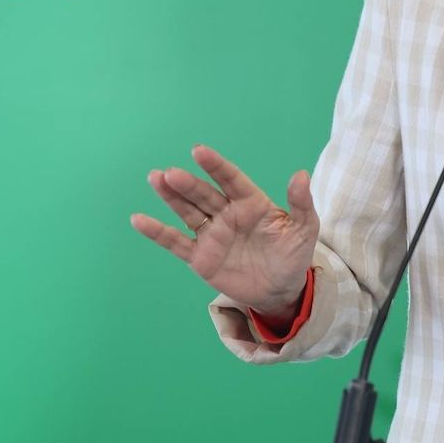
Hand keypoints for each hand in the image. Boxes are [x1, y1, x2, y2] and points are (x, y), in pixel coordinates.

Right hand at [130, 144, 318, 317]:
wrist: (281, 291)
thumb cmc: (292, 255)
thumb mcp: (304, 230)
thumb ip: (300, 204)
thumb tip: (301, 175)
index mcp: (251, 203)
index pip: (231, 180)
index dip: (216, 166)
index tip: (199, 151)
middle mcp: (227, 214)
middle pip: (204, 195)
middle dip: (188, 184)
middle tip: (170, 173)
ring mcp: (211, 234)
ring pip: (187, 212)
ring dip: (171, 196)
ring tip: (156, 178)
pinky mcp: (200, 257)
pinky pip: (175, 242)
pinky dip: (157, 232)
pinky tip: (138, 219)